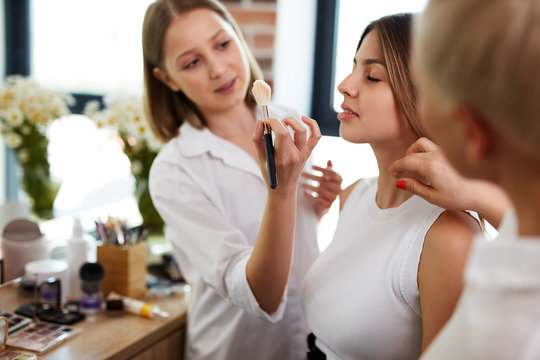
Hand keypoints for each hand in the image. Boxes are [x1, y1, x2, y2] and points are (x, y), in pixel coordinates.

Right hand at [252, 116, 320, 192]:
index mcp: (282, 158)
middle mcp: (295, 155)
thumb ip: (257, 139)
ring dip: (293, 121)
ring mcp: (304, 153)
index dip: (273, 122)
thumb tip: (260, 122)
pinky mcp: (308, 152)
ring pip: (304, 130)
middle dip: (281, 121)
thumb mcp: (261, 158)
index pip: (282, 133)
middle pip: (294, 129)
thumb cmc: (270, 172)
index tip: (265, 121)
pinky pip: (316, 136)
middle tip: (273, 124)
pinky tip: (304, 119)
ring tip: (284, 123)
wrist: (284, 187)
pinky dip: (312, 125)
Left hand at [302, 160, 341, 218]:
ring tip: (301, 184)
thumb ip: (329, 169)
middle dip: (312, 177)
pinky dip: (310, 196)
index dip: (322, 169)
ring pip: (320, 191)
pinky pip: (318, 200)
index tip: (311, 166)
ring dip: (310, 187)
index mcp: (339, 180)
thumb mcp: (328, 176)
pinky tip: (304, 192)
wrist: (327, 201)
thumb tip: (329, 160)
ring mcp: (334, 197)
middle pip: (325, 182)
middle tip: (302, 174)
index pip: (332, 173)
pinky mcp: (328, 205)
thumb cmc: (327, 184)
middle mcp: (339, 189)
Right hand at [389, 137, 510, 226]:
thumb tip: (400, 182)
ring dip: (412, 152)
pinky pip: (432, 146)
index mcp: (431, 167)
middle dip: (402, 162)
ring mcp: (445, 151)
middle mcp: (437, 155)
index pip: (406, 161)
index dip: (396, 166)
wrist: (483, 193)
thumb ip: (415, 187)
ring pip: (421, 144)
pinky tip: (426, 163)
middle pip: (412, 154)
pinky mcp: (451, 151)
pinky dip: (424, 151)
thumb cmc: (461, 197)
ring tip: (411, 164)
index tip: (391, 171)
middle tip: (398, 173)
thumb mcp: (433, 197)